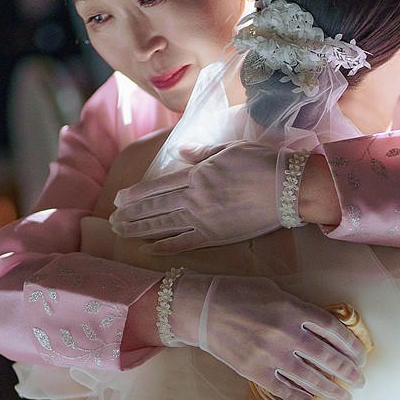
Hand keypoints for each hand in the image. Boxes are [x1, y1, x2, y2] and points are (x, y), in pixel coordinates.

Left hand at [111, 141, 287, 253]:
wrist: (287, 188)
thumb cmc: (261, 163)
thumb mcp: (229, 149)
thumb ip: (203, 153)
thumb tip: (183, 152)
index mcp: (197, 176)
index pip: (158, 186)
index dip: (136, 195)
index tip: (119, 199)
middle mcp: (195, 199)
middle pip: (155, 208)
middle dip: (131, 215)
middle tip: (112, 221)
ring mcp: (204, 220)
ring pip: (164, 227)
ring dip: (140, 230)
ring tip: (121, 233)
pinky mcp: (217, 236)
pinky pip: (185, 244)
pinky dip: (166, 247)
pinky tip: (149, 249)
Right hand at [167, 271, 365, 399]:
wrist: (202, 308)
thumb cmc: (239, 293)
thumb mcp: (274, 290)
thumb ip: (299, 308)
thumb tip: (324, 327)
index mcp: (293, 309)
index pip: (334, 331)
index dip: (352, 346)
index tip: (361, 357)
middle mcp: (287, 333)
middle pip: (328, 357)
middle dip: (348, 373)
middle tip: (360, 381)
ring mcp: (271, 355)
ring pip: (311, 378)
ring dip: (333, 391)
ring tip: (346, 398)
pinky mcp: (255, 372)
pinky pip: (285, 390)